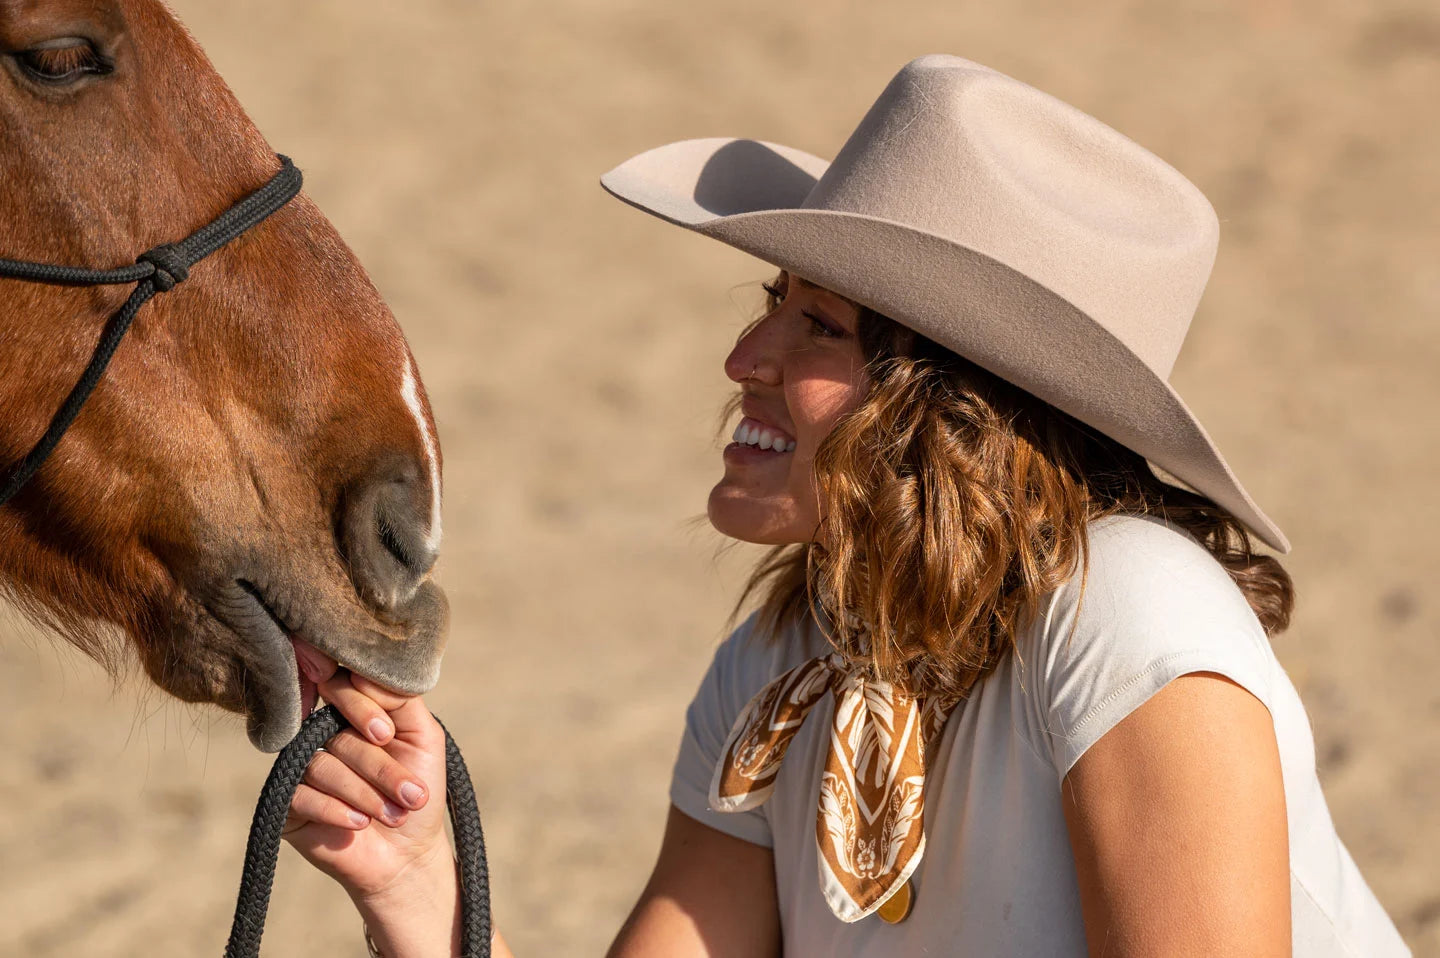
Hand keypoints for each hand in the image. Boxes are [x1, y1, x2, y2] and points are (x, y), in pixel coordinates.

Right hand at [283, 671, 452, 903]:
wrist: (407, 853)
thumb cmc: (417, 789)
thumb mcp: (424, 738)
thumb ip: (400, 698)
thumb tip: (360, 675)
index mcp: (353, 712)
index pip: (341, 688)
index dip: (360, 707)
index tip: (385, 735)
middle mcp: (322, 734)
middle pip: (337, 734)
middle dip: (379, 767)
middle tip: (412, 794)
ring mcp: (301, 767)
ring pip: (322, 767)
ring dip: (364, 794)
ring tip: (393, 815)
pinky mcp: (286, 802)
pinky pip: (300, 796)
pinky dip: (335, 810)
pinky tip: (360, 824)